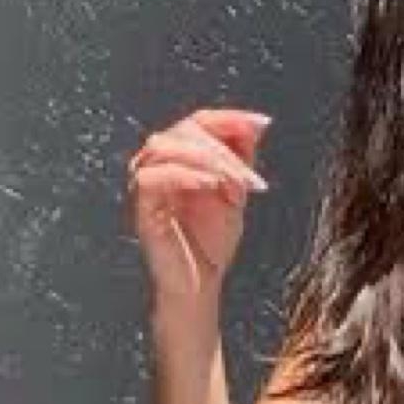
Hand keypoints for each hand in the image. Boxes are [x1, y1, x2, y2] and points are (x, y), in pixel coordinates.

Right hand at [124, 107, 271, 302]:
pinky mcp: (142, 206)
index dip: (228, 118)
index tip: (262, 123)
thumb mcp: (236, 194)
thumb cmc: (212, 243)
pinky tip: (210, 185)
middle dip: (224, 149)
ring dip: (207, 160)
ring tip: (234, 184)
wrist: (200, 285)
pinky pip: (153, 177)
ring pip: (166, 147)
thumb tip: (257, 122)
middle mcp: (158, 163)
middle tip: (252, 180)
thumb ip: (242, 158)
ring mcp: (146, 183)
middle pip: (185, 130)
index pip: (199, 121)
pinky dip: (184, 175)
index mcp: (179, 157)